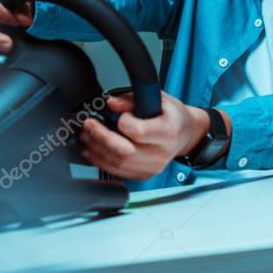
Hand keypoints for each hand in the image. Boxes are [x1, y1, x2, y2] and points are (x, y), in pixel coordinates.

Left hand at [78, 90, 221, 179]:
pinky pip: (119, 172)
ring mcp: (153, 166)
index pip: (138, 132)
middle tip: (89, 126)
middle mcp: (162, 152)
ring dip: (97, 151)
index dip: (122, 122)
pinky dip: (101, 162)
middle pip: (125, 152)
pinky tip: (93, 151)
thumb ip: (132, 99)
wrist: (185, 133)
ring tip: (87, 137)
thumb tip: (111, 103)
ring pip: (118, 164)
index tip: (118, 115)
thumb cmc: (172, 116)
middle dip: (101, 138)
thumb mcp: (158, 98)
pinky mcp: (145, 174)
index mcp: (168, 131)